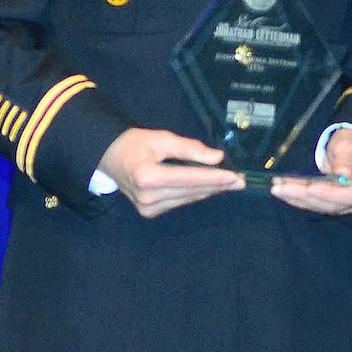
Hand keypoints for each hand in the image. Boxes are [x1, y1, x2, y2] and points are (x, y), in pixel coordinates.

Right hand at [99, 128, 243, 218]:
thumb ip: (189, 148)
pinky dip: (194, 194)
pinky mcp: (149, 213)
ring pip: (188, 199)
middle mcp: (147, 196)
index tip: (236, 177)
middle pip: (191, 191)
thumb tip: (217, 158)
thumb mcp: (162, 138)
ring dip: (209, 191)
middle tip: (241, 181)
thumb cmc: (136, 144)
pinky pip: (180, 203)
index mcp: (147, 176)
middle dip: (218, 186)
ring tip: (230, 184)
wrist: (110, 158)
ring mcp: (148, 208)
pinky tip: (209, 188)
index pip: (189, 178)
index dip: (215, 178)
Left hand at [271, 128, 351, 215]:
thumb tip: (342, 174)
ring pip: (319, 206)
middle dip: (302, 195)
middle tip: (279, 188)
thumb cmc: (350, 144)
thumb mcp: (347, 145)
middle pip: (329, 204)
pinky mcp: (333, 204)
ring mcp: (345, 204)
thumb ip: (343, 160)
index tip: (309, 188)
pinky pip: (314, 204)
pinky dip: (298, 199)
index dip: (327, 194)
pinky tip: (283, 193)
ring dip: (296, 198)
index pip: (347, 195)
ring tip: (277, 189)